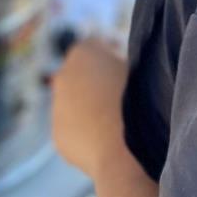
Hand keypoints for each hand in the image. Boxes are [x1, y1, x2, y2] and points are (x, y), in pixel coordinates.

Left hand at [51, 38, 130, 179]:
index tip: (127, 70)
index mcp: (83, 53)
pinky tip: (105, 142)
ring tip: (116, 125)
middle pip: (81, 76)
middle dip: (96, 83)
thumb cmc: (139, 105)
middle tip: (122, 98)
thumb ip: (123, 64)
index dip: (113, 57)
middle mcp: (63, 75)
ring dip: (89, 109)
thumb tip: (120, 70)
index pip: (98, 48)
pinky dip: (85, 133)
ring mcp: (57, 106)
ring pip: (74, 104)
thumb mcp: (140, 71)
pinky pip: (73, 129)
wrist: (122, 149)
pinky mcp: (58, 134)